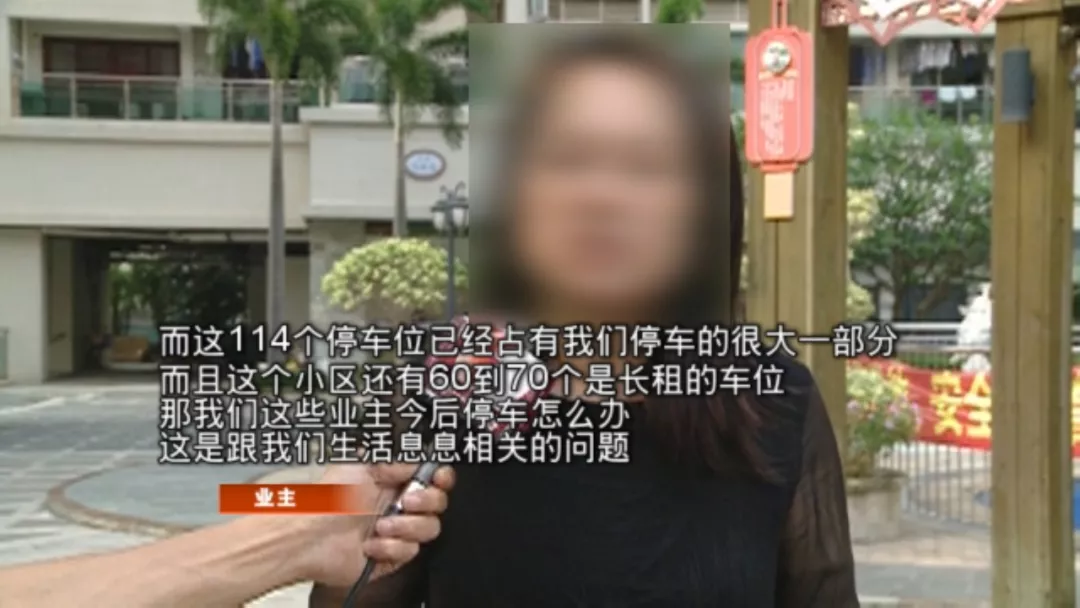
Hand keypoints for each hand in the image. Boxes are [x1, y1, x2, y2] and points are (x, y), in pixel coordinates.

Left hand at [299, 463, 454, 588]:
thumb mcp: (361, 465)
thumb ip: (396, 460)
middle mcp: (397, 505)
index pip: (431, 476)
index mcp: (392, 480)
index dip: (441, 477)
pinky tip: (370, 545)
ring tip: (380, 526)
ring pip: (429, 528)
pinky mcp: (391, 556)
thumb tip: (420, 461)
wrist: (309, 537)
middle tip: (406, 501)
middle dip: (427, 501)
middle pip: (438, 503)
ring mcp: (396, 531)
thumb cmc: (327, 498)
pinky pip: (411, 552)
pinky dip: (390, 547)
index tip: (438, 477)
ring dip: (406, 527)